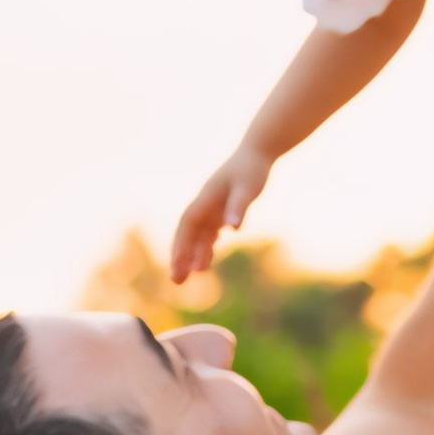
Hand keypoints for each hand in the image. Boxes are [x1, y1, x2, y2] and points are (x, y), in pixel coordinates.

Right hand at [171, 145, 269, 284]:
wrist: (257, 153)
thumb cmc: (252, 170)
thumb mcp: (248, 188)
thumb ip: (239, 207)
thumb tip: (232, 228)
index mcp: (206, 199)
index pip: (188, 226)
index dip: (181, 246)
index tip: (178, 266)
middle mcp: (204, 204)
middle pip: (187, 234)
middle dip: (180, 256)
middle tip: (176, 281)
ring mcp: (211, 208)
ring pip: (197, 236)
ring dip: (192, 255)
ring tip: (189, 277)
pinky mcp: (219, 210)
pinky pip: (208, 232)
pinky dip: (205, 247)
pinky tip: (205, 262)